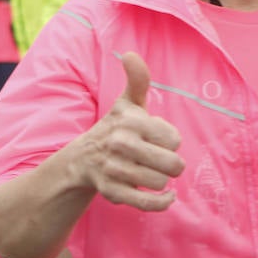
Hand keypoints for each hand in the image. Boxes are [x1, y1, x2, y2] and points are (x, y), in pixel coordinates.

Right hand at [71, 52, 183, 211]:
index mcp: (130, 121)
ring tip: (152, 173)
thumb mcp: (127, 104)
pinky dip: (161, 202)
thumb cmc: (116, 128)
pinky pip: (147, 203)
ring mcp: (115, 170)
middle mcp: (121, 144)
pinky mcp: (112, 192)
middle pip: (172, 163)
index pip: (174, 139)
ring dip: (162, 181)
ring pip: (160, 183)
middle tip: (163, 161)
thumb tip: (129, 54)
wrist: (83, 159)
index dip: (170, 141)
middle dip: (172, 164)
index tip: (158, 140)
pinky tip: (166, 196)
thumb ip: (137, 79)